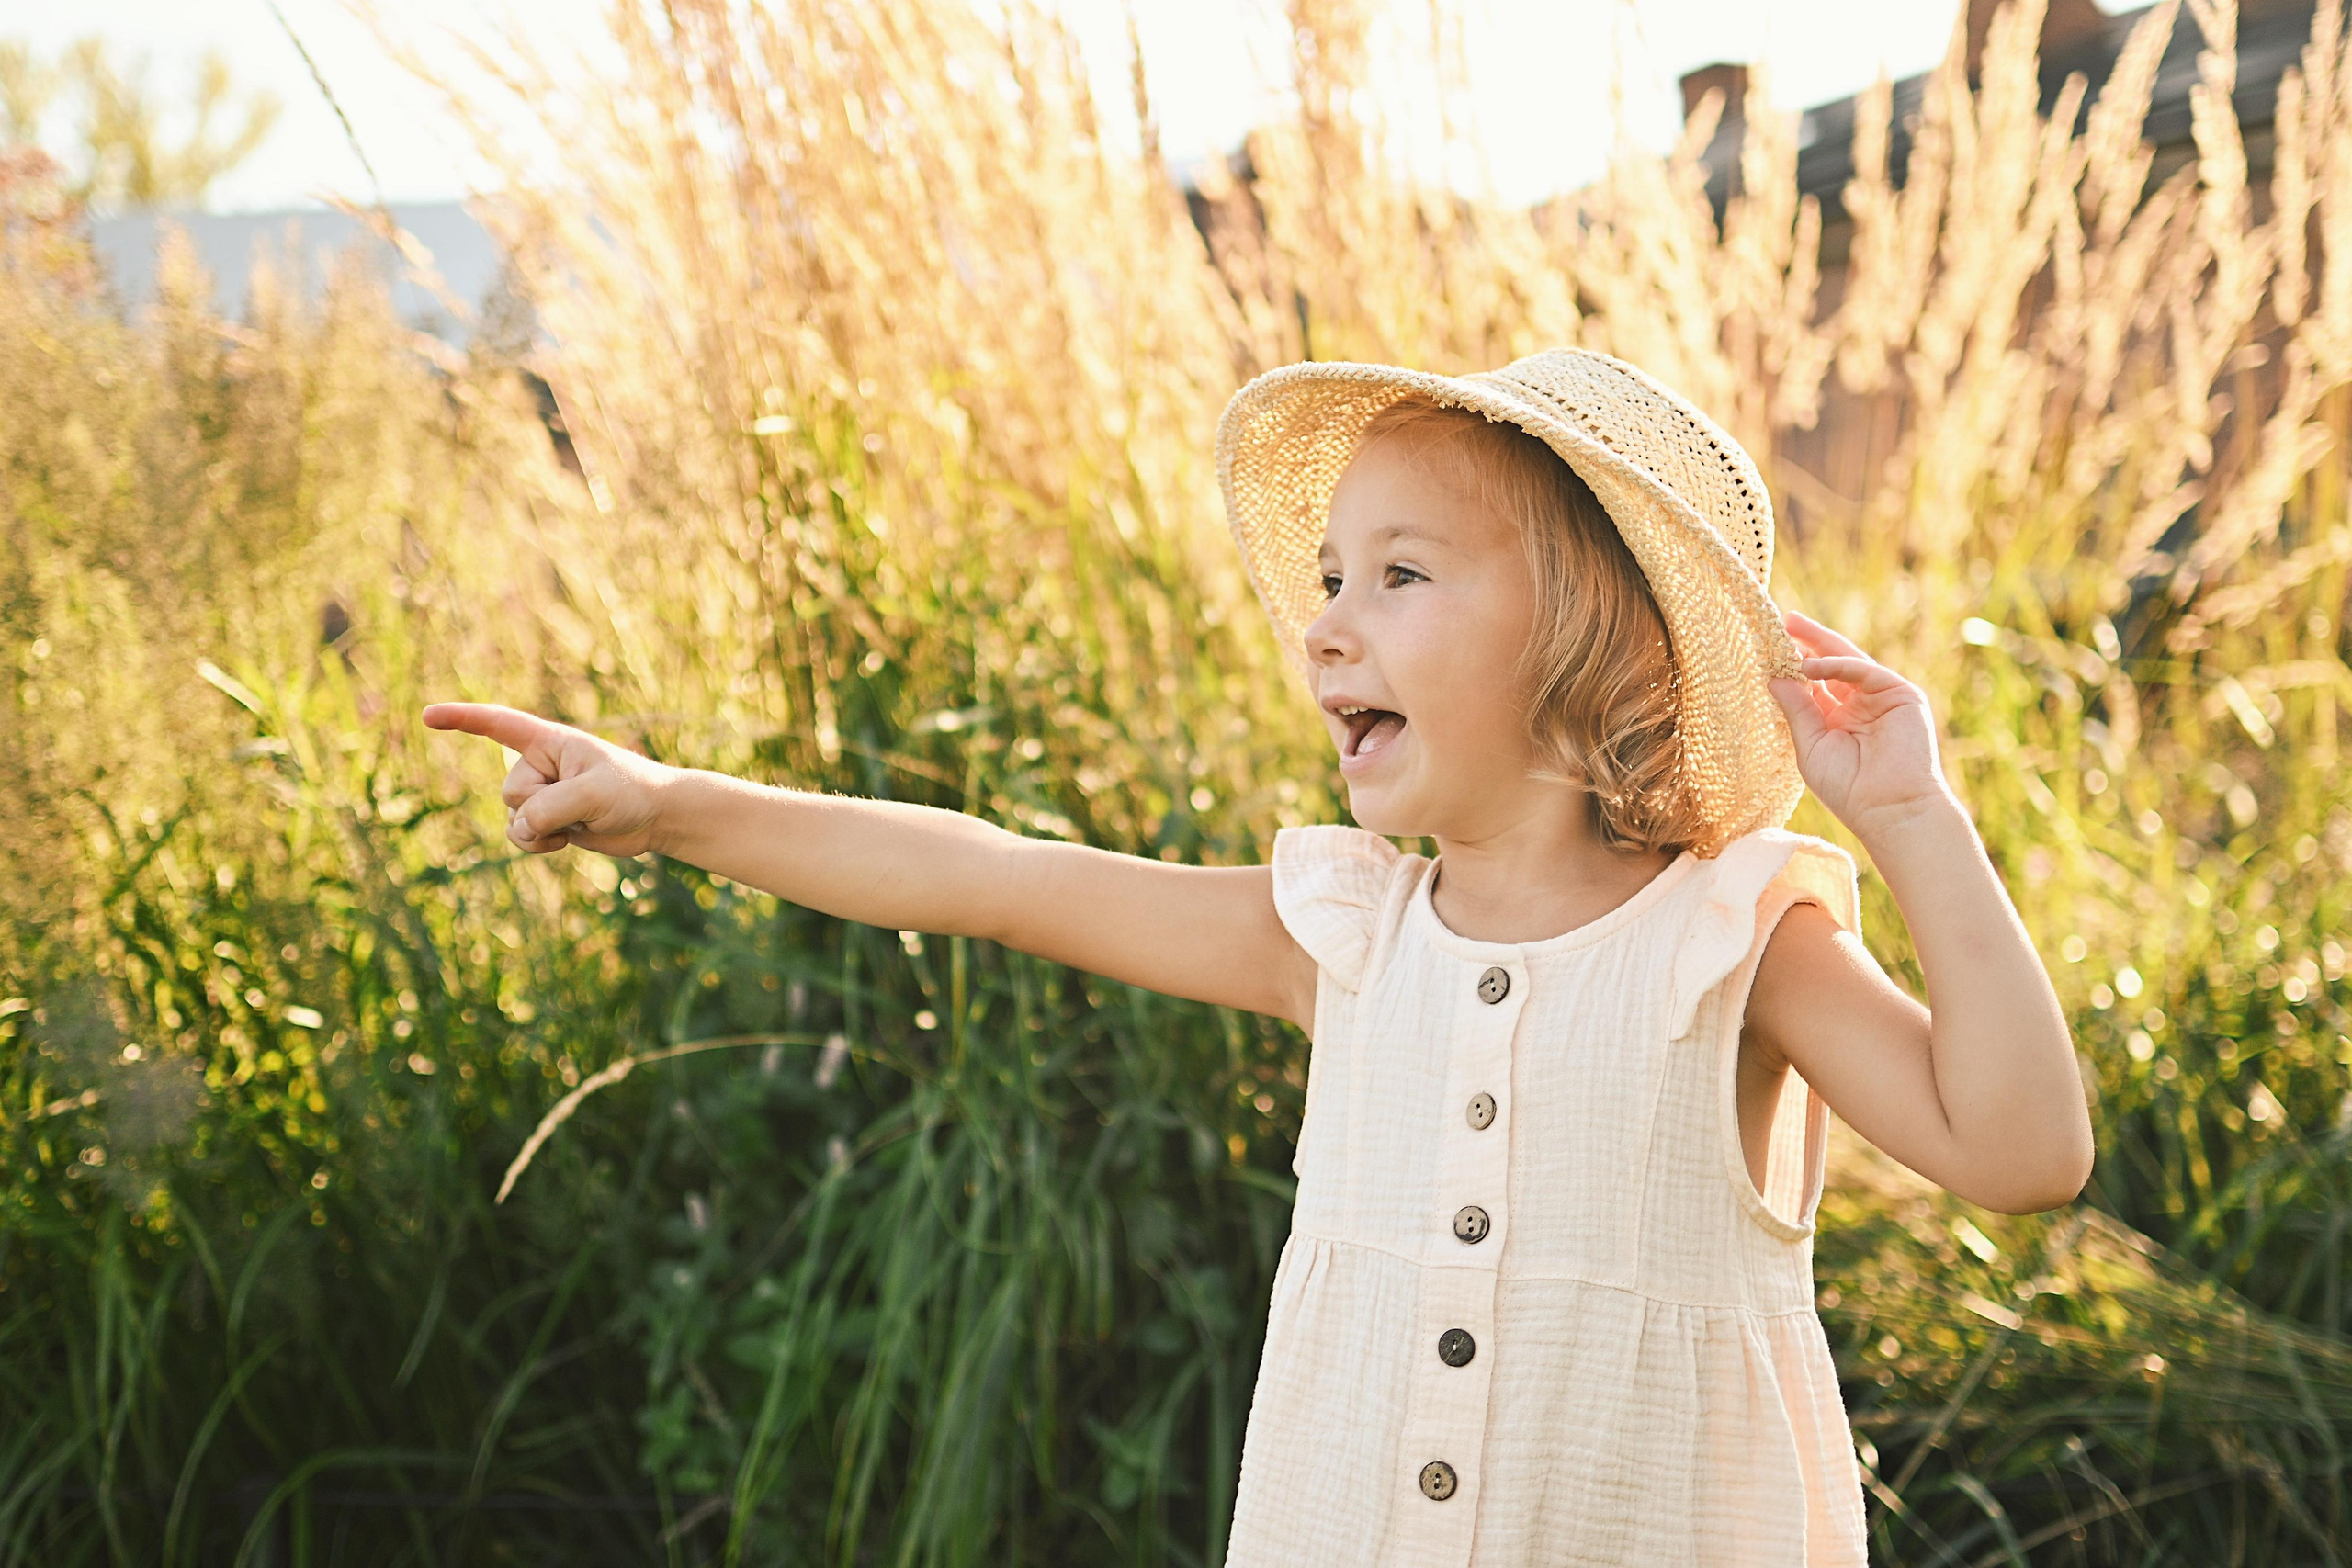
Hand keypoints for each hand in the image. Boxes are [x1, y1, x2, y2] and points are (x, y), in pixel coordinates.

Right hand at [422, 703, 670, 856]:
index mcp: (549, 741)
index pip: (497, 724)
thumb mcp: (592, 795)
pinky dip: (537, 844)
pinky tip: (566, 840)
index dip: (461, 719)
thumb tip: (521, 829)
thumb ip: (549, 808)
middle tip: (584, 803)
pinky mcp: (547, 819)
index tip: (428, 716)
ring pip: (513, 817)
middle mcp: (539, 764)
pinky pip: (520, 837)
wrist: (656, 817)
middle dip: (542, 806)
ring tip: (577, 823)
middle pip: (511, 791)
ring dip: (540, 830)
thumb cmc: (632, 791)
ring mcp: (541, 793)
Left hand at [1766, 611, 1951, 841]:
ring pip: (1847, 661)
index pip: (1813, 684)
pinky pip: (1863, 670)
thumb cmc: (1849, 788)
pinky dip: (1836, 665)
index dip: (1792, 666)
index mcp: (1837, 720)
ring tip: (1790, 627)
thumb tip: (1774, 677)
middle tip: (1782, 621)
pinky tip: (1809, 666)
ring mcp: (1881, 697)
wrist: (1890, 808)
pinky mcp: (1901, 694)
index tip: (1766, 648)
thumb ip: (1797, 709)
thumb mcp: (1811, 745)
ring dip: (1819, 643)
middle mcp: (1859, 705)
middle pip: (1830, 665)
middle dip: (1807, 643)